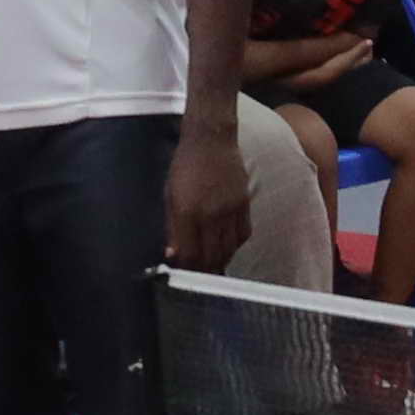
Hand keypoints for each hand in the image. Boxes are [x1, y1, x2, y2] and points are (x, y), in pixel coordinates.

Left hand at [164, 115, 253, 274]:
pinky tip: (227, 246)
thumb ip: (172, 227)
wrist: (211, 139)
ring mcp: (230, 209)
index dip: (187, 269)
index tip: (184, 274)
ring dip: (221, 261)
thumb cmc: (185, 166)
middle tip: (200, 275)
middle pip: (211, 256)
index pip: (189, 254)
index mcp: (187, 211)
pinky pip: (243, 234)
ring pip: (229, 249)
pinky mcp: (244, 204)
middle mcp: (210, 214)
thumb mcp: (170, 195)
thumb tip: (172, 254)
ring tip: (214, 265)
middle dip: (205, 270)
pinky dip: (235, 245)